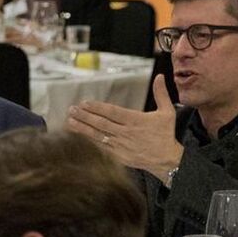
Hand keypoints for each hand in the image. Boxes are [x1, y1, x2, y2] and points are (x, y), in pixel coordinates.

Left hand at [65, 74, 184, 176]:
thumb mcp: (167, 112)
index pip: (113, 112)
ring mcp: (121, 146)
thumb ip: (161, 94)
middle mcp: (126, 133)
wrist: (166, 159)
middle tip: (72, 110)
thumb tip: (160, 76)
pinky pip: (102, 148)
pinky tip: (81, 136)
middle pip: (102, 123)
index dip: (98, 108)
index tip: (85, 103)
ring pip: (99, 136)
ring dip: (83, 129)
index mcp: (136, 121)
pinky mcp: (119, 156)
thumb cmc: (165, 135)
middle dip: (85, 116)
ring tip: (70, 122)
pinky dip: (91, 141)